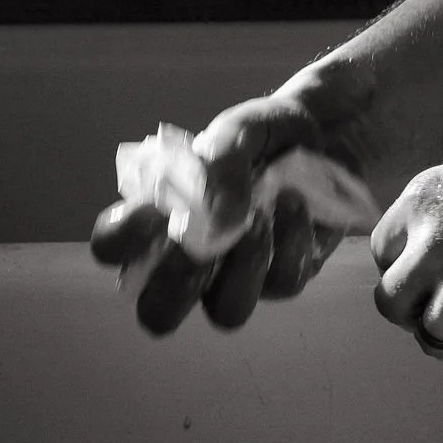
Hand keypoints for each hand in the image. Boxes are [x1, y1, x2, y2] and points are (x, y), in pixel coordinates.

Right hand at [88, 90, 367, 334]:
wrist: (331, 131)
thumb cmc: (266, 135)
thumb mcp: (240, 130)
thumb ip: (221, 161)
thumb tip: (220, 218)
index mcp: (160, 217)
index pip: (112, 247)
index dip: (121, 239)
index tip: (153, 211)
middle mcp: (191, 258)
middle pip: (158, 312)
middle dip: (179, 281)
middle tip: (203, 241)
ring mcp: (237, 275)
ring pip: (227, 312)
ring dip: (244, 266)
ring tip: (260, 217)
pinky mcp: (284, 278)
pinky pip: (283, 283)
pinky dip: (291, 240)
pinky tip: (296, 204)